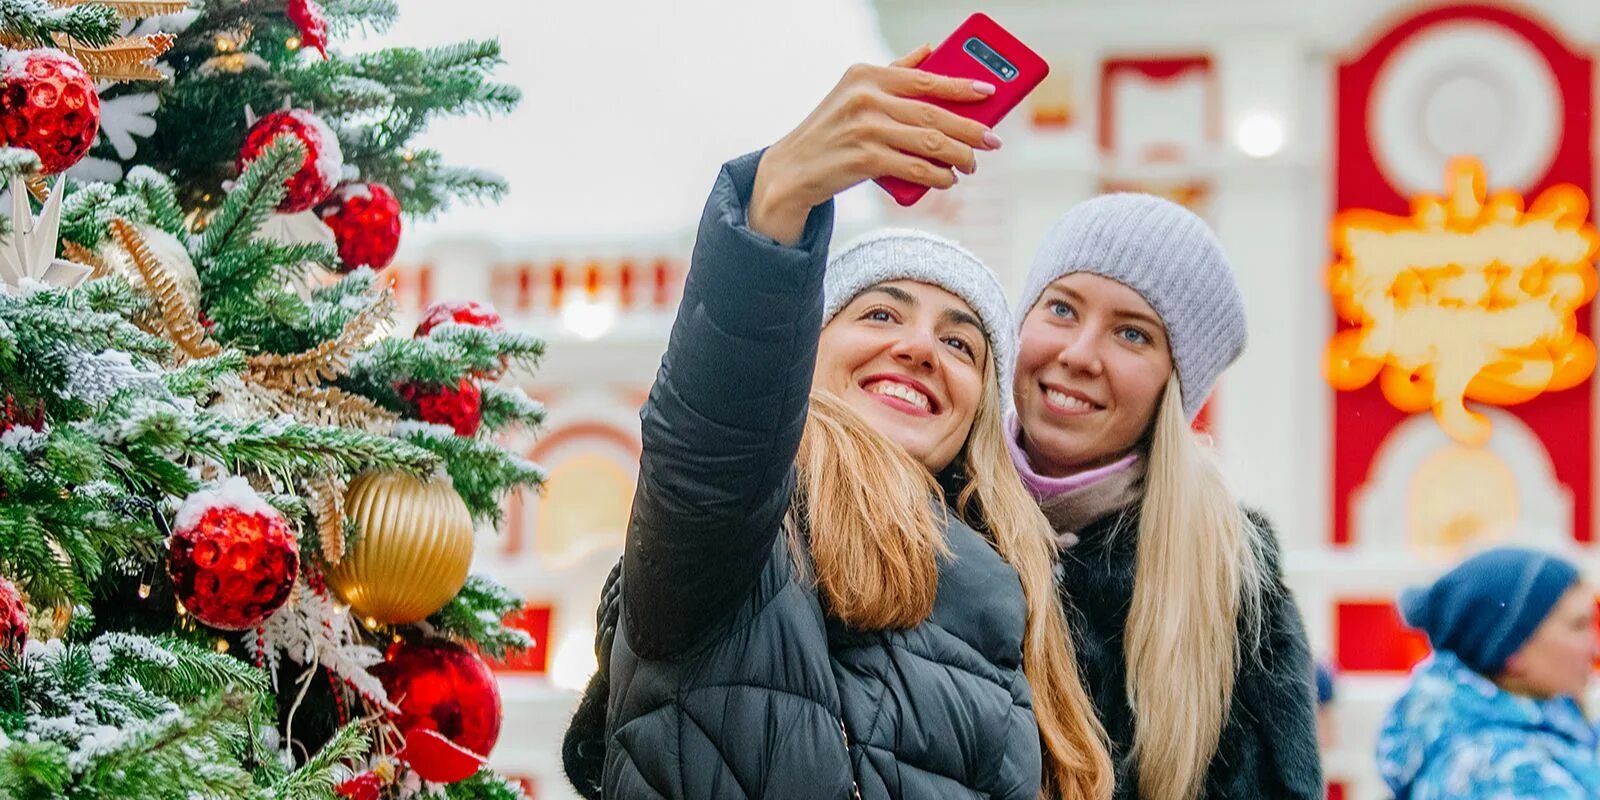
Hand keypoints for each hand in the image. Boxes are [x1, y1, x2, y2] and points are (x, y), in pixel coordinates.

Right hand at [749, 45, 1003, 243]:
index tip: (989, 92)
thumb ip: (893, 71)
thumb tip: (930, 50)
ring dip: (959, 156)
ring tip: (972, 163)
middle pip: (933, 114)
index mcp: (867, 75)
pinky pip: (915, 168)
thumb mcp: (854, 91)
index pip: (925, 78)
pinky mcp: (864, 160)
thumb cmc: (831, 129)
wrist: (792, 169)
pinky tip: (948, 179)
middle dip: (970, 129)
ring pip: (930, 143)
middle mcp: (866, 99)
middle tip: (992, 140)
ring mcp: (865, 130)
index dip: (961, 86)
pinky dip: (938, 176)